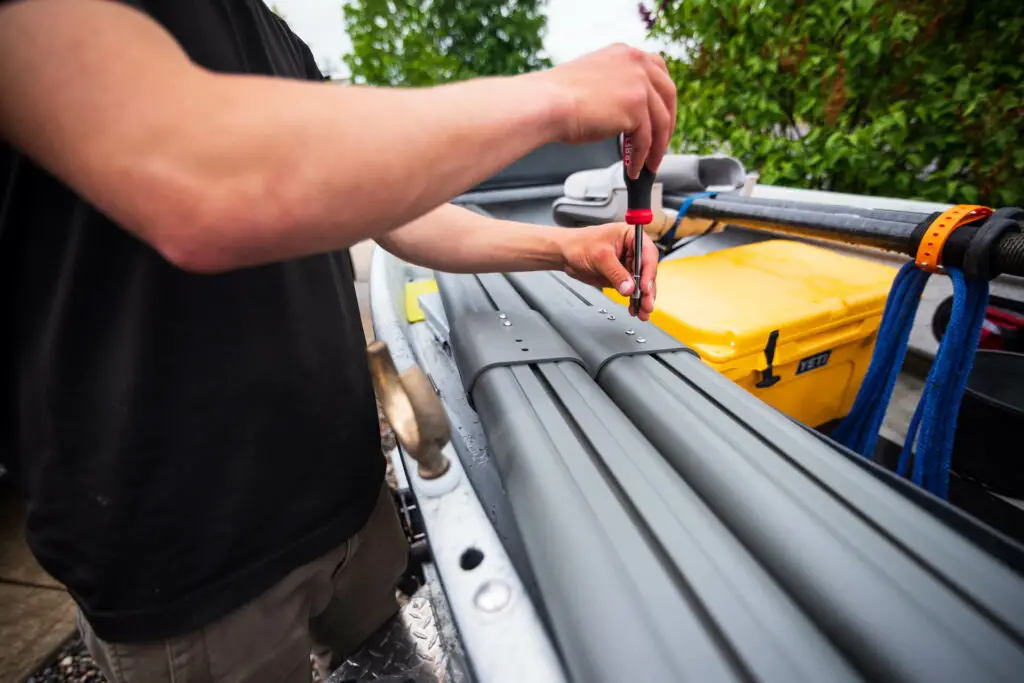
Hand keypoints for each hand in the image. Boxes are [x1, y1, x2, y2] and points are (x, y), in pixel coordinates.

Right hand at [536, 43, 676, 177]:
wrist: (546, 103)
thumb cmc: (557, 97)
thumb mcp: (595, 81)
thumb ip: (616, 88)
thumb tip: (628, 114)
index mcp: (626, 54)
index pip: (659, 72)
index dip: (663, 99)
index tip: (662, 117)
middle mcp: (636, 64)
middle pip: (668, 97)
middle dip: (666, 126)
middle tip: (659, 147)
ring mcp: (639, 84)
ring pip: (660, 122)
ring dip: (655, 149)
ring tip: (647, 166)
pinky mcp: (635, 107)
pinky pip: (646, 139)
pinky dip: (641, 158)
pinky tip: (633, 168)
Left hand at [559, 223, 657, 320]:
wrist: (565, 254)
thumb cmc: (579, 244)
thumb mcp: (599, 257)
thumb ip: (615, 273)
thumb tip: (629, 287)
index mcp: (631, 236)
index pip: (647, 253)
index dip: (648, 271)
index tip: (644, 287)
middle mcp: (632, 250)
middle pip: (647, 271)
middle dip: (648, 289)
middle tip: (647, 303)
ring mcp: (627, 264)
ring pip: (641, 283)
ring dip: (643, 298)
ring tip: (643, 311)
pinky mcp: (621, 276)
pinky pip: (632, 290)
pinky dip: (633, 300)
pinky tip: (634, 308)